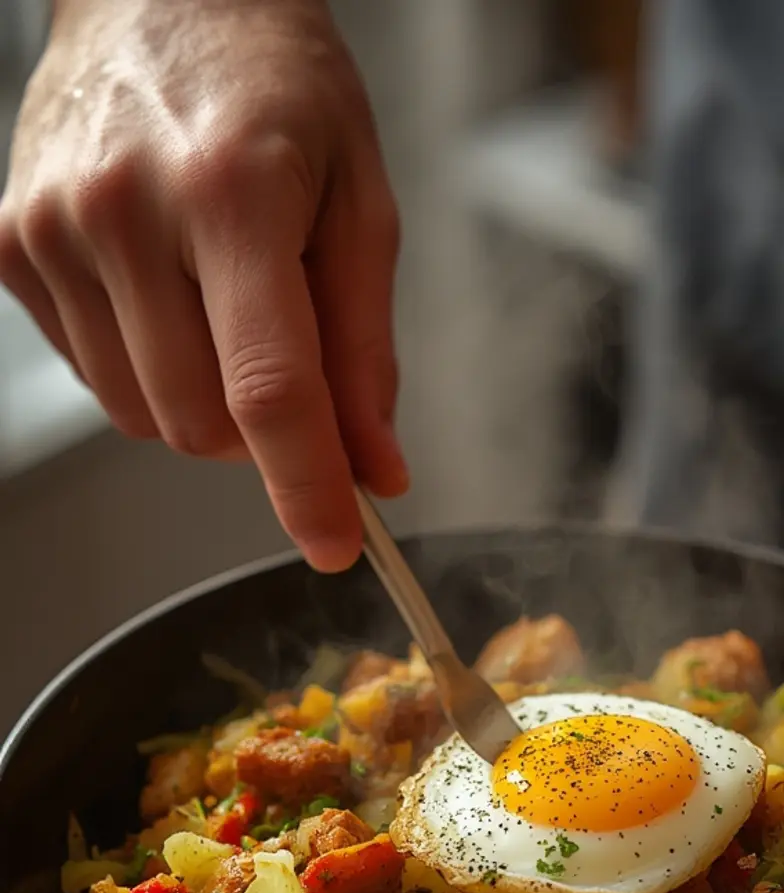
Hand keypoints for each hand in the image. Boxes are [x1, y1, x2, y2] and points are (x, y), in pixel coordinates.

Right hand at [0, 0, 405, 570]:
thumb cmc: (276, 85)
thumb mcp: (358, 202)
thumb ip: (365, 349)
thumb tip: (375, 467)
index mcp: (232, 193)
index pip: (269, 390)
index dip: (306, 485)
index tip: (335, 542)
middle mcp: (125, 211)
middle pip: (200, 426)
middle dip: (259, 437)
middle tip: (289, 371)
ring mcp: (53, 228)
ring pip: (143, 416)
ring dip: (203, 406)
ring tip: (224, 309)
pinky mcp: (11, 245)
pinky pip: (95, 378)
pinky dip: (147, 370)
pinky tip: (167, 295)